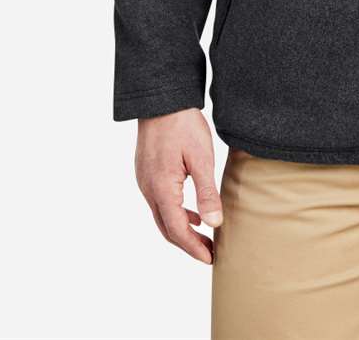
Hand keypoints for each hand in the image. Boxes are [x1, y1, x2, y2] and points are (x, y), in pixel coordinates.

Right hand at [135, 108, 222, 263]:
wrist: (162, 99)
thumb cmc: (183, 125)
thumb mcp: (201, 158)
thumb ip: (206, 193)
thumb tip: (214, 224)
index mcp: (161, 188)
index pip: (177, 230)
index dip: (193, 247)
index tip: (210, 259)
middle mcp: (148, 189)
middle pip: (166, 228)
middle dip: (188, 244)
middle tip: (209, 253)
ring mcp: (145, 181)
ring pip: (162, 216)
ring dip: (182, 229)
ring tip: (204, 236)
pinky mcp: (147, 172)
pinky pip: (159, 202)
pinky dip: (175, 213)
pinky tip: (191, 212)